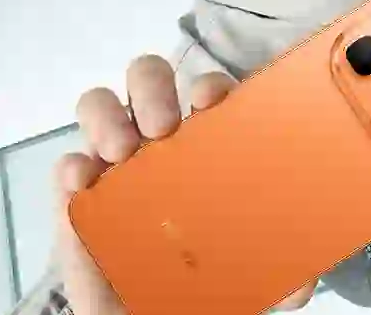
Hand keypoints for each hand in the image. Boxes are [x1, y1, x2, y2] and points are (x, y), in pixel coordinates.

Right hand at [51, 54, 318, 313]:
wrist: (152, 314)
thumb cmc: (203, 281)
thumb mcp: (253, 275)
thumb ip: (282, 272)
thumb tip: (302, 282)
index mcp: (206, 144)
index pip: (209, 92)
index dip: (210, 85)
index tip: (211, 101)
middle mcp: (159, 142)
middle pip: (150, 80)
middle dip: (152, 88)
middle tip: (162, 126)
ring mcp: (115, 162)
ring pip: (101, 106)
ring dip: (106, 116)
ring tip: (121, 149)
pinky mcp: (78, 194)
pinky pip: (67, 165)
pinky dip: (71, 166)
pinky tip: (83, 183)